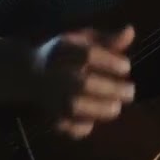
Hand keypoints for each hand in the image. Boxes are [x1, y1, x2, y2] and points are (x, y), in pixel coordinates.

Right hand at [28, 25, 135, 139]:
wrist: (28, 73)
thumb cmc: (67, 54)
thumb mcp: (85, 40)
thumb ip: (108, 39)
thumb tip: (130, 31)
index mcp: (65, 49)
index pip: (88, 55)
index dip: (110, 62)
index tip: (127, 67)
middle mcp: (55, 72)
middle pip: (83, 83)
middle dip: (110, 89)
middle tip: (130, 91)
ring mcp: (50, 95)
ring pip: (73, 106)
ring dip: (98, 109)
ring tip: (115, 107)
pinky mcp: (48, 114)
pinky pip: (63, 125)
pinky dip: (77, 128)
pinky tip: (92, 122)